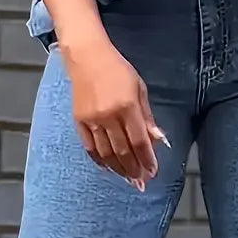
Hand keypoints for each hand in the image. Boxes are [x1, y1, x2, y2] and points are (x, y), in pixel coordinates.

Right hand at [63, 36, 164, 186]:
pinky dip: (99, 160)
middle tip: (141, 181)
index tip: (153, 171)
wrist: (86, 56)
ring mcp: (91, 119)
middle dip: (134, 169)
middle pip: (123, 151)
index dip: (147, 159)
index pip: (139, 141)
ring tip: (128, 178)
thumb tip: (158, 140)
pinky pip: (89, 147)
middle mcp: (108, 115)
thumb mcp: (139, 88)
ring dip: (118, 168)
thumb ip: (147, 116)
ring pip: (106, 153)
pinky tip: (108, 168)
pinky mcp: (78, 120)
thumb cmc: (117, 69)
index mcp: (127, 106)